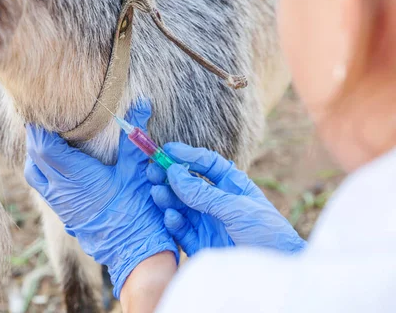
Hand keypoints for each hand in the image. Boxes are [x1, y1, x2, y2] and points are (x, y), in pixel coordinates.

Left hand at [25, 101, 177, 297]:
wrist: (135, 252)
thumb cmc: (137, 211)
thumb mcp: (136, 170)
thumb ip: (133, 136)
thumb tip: (142, 103)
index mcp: (76, 176)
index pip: (43, 146)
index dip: (40, 127)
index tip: (46, 111)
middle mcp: (60, 191)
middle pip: (34, 157)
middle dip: (36, 136)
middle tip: (47, 119)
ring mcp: (60, 204)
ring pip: (34, 174)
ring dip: (37, 155)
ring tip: (51, 139)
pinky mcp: (64, 214)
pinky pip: (43, 187)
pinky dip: (44, 170)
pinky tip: (60, 163)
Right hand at [147, 143, 305, 255]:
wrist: (274, 276)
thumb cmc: (267, 234)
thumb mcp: (237, 208)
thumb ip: (204, 193)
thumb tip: (174, 172)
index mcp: (232, 187)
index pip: (207, 165)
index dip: (187, 155)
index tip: (167, 150)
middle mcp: (217, 202)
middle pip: (188, 184)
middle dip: (170, 177)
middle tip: (153, 171)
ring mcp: (208, 223)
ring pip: (181, 206)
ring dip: (168, 199)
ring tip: (158, 193)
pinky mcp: (200, 244)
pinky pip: (181, 230)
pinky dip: (174, 223)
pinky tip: (171, 217)